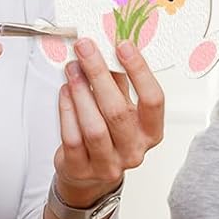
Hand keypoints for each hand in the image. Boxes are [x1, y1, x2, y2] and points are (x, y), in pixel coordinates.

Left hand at [52, 38, 164, 211]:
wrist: (90, 174)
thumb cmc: (110, 135)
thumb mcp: (123, 107)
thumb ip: (120, 81)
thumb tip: (110, 44)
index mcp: (150, 132)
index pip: (153, 100)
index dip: (139, 71)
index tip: (123, 45)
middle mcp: (133, 150)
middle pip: (118, 111)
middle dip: (99, 74)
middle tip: (86, 48)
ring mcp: (108, 164)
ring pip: (94, 126)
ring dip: (80, 92)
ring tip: (72, 68)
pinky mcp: (81, 169)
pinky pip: (72, 138)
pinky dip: (67, 110)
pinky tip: (65, 91)